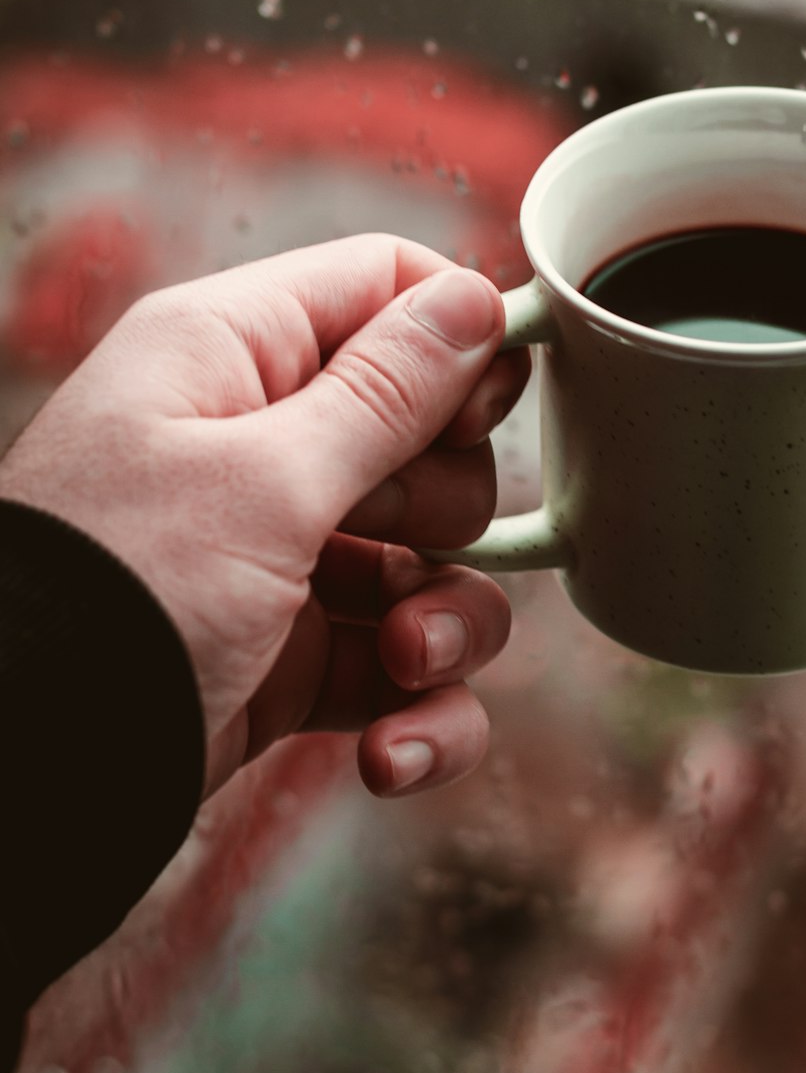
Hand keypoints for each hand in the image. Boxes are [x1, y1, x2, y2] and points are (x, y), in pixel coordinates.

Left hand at [0, 236, 527, 797]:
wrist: (11, 786)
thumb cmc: (112, 602)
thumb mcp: (260, 484)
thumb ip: (384, 392)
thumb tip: (476, 297)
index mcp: (230, 354)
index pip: (381, 287)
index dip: (456, 336)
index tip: (492, 409)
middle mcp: (257, 441)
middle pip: (428, 432)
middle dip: (445, 505)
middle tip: (396, 536)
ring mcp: (278, 553)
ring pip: (430, 558)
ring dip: (445, 622)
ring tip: (405, 665)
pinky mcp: (291, 655)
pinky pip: (399, 663)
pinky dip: (417, 710)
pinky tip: (392, 753)